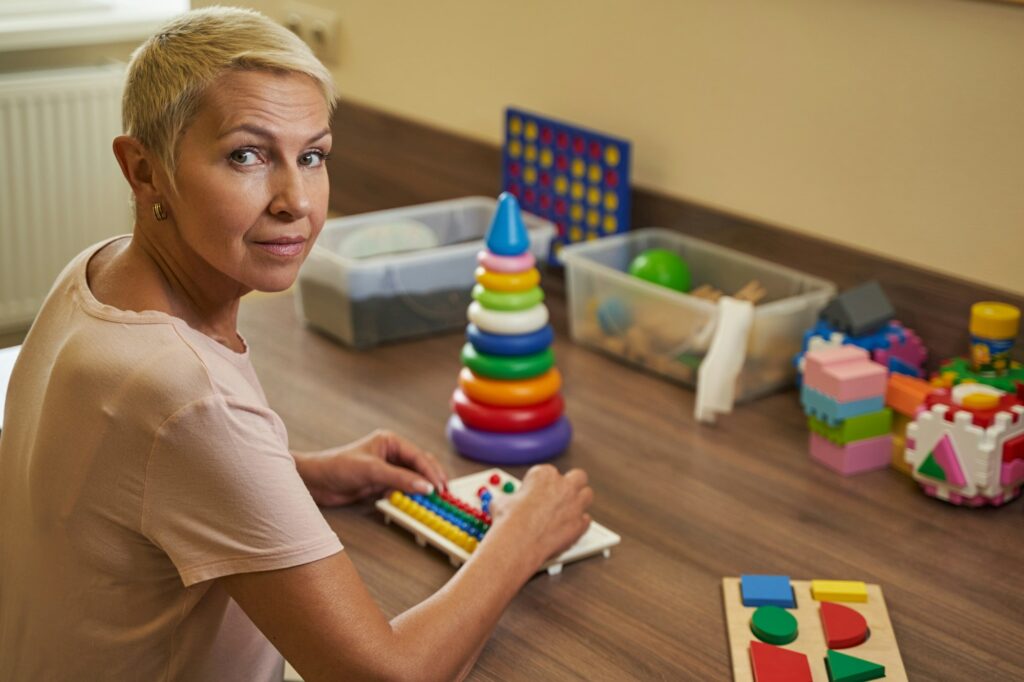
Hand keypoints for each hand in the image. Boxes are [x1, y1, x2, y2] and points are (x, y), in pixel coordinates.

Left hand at [294, 429, 447, 506]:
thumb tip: (426, 487)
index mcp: (391, 441)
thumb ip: (400, 479)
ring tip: (434, 501)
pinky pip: (402, 489)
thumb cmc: (338, 467)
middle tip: (444, 495)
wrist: (315, 482)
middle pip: (420, 466)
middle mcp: (392, 453)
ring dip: (422, 489)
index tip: (440, 488)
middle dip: (432, 480)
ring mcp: (387, 469)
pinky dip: (410, 496)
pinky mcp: (381, 484)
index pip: (418, 456)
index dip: (431, 472)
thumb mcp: (372, 471)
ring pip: (413, 479)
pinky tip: (416, 503)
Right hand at [487, 464, 592, 568]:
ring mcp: (575, 503)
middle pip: (578, 476)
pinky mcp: (580, 523)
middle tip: (563, 494)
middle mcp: (563, 485)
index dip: (545, 484)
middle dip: (572, 484)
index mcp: (544, 474)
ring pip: (587, 494)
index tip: (539, 493)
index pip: (549, 473)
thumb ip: (510, 499)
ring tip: (570, 509)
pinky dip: (579, 523)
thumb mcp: (502, 502)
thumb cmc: (509, 520)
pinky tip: (569, 527)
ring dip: (581, 500)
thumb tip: (504, 503)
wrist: (518, 540)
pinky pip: (586, 519)